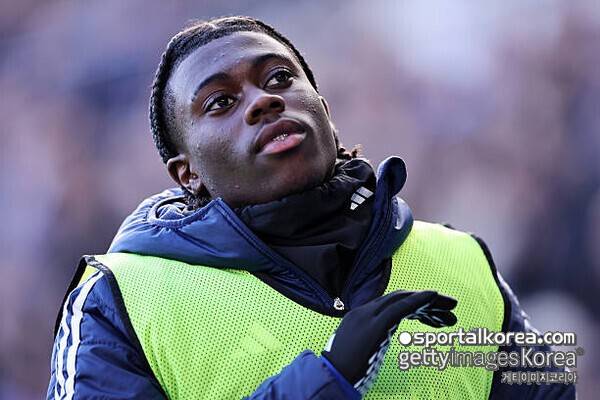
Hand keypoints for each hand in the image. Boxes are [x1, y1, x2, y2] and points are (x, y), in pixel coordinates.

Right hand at [321, 290, 456, 395]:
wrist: (331, 379)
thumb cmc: (344, 372)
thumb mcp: (363, 352)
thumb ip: (375, 340)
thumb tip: (387, 337)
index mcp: (362, 318)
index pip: (394, 304)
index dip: (418, 306)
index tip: (438, 316)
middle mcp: (364, 312)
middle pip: (401, 298)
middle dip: (428, 302)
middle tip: (452, 308)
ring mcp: (368, 316)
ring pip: (403, 300)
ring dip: (430, 303)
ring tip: (452, 309)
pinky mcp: (374, 325)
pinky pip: (400, 307)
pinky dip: (418, 300)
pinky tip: (433, 297)